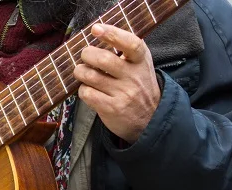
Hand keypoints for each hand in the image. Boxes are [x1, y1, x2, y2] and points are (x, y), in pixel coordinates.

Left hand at [73, 24, 160, 142]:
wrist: (150, 118)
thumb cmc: (139, 86)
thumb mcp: (141, 65)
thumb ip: (127, 50)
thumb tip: (99, 34)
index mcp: (141, 61)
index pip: (130, 44)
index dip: (112, 34)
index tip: (96, 29)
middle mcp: (133, 77)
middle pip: (103, 59)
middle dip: (86, 55)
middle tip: (84, 56)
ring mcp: (123, 93)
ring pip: (91, 76)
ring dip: (80, 72)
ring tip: (82, 72)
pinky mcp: (112, 108)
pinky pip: (87, 93)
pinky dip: (82, 89)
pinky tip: (88, 89)